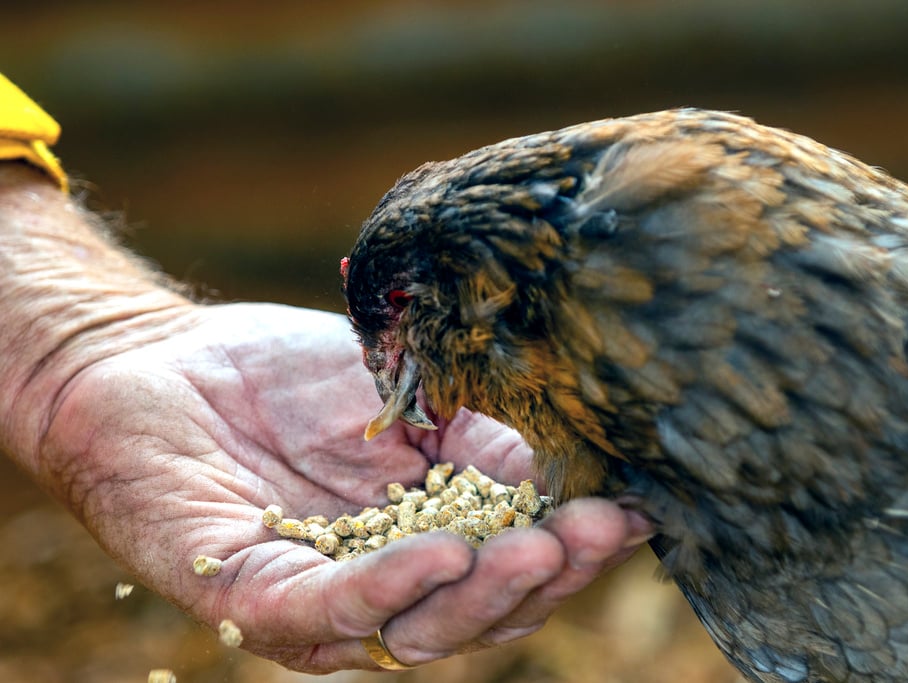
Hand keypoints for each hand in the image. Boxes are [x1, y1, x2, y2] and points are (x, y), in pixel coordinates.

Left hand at [38, 302, 651, 671]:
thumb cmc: (287, 379)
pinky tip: (440, 555)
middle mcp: (383, 586)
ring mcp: (319, 599)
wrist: (162, 361)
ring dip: (481, 595)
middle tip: (598, 532)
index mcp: (427, 540)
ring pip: (416, 631)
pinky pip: (324, 610)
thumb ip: (484, 435)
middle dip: (546, 578)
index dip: (577, 545)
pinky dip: (387, 589)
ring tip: (534, 548)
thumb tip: (584, 456)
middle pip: (481, 615)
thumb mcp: (409, 397)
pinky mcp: (249, 595)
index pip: (515, 566)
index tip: (636, 508)